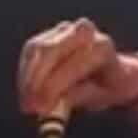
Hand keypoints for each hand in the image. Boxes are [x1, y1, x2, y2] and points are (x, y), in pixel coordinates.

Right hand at [17, 18, 137, 118]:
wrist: (112, 71)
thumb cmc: (106, 86)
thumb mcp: (97, 97)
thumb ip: (74, 97)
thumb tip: (48, 106)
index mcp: (102, 48)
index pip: (73, 64)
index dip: (54, 86)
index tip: (42, 108)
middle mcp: (84, 32)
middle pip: (50, 50)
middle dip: (35, 79)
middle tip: (28, 106)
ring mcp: (66, 29)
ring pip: (36, 49)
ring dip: (27, 78)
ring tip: (27, 105)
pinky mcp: (49, 34)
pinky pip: (30, 51)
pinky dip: (25, 73)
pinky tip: (26, 93)